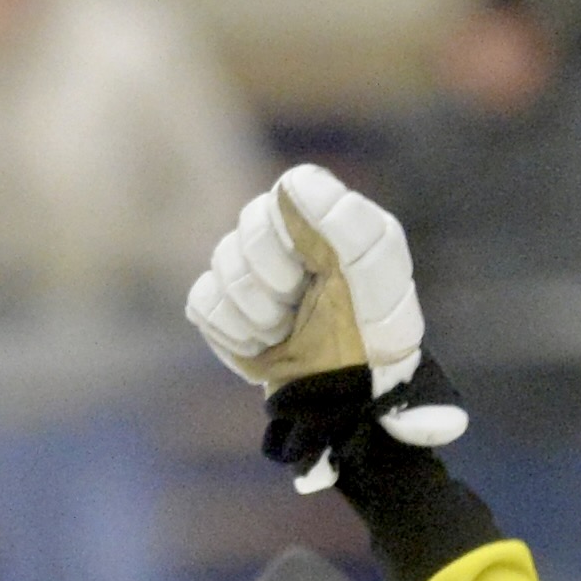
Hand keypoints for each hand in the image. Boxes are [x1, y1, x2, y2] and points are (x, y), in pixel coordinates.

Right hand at [185, 166, 459, 491]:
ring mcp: (248, 269)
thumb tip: (292, 184)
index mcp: (326, 218)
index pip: (288, 192)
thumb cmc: (371, 332)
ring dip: (258, 310)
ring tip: (287, 330)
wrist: (343, 396)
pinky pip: (203, 301)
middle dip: (275, 277)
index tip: (320, 267)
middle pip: (249, 225)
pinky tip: (263, 344)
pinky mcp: (221, 305)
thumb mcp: (377, 278)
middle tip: (301, 306)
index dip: (297, 232)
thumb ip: (347, 223)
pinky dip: (234, 331)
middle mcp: (284, 235)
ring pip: (222, 262)